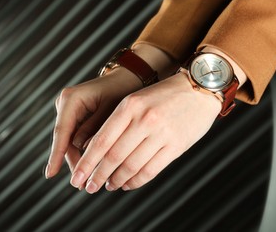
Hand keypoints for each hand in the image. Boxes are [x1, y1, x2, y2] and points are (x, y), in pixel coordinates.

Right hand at [45, 68, 142, 179]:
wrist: (127, 78)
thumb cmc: (122, 91)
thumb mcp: (112, 110)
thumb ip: (96, 129)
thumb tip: (83, 150)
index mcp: (72, 99)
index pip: (61, 131)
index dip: (56, 154)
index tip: (51, 174)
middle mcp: (66, 103)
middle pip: (65, 139)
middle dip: (73, 161)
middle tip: (80, 184)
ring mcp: (69, 109)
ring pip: (70, 140)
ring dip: (79, 158)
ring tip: (88, 179)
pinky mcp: (75, 115)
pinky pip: (76, 136)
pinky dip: (83, 150)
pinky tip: (91, 165)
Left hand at [69, 72, 221, 193]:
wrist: (198, 88)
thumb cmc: (163, 95)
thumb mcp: (137, 100)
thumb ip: (119, 123)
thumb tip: (97, 152)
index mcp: (129, 106)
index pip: (101, 141)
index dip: (86, 162)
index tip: (77, 176)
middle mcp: (144, 119)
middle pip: (113, 156)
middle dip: (97, 175)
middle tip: (88, 187)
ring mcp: (161, 133)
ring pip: (131, 166)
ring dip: (116, 180)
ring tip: (108, 186)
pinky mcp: (176, 145)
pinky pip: (151, 170)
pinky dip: (136, 181)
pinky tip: (128, 184)